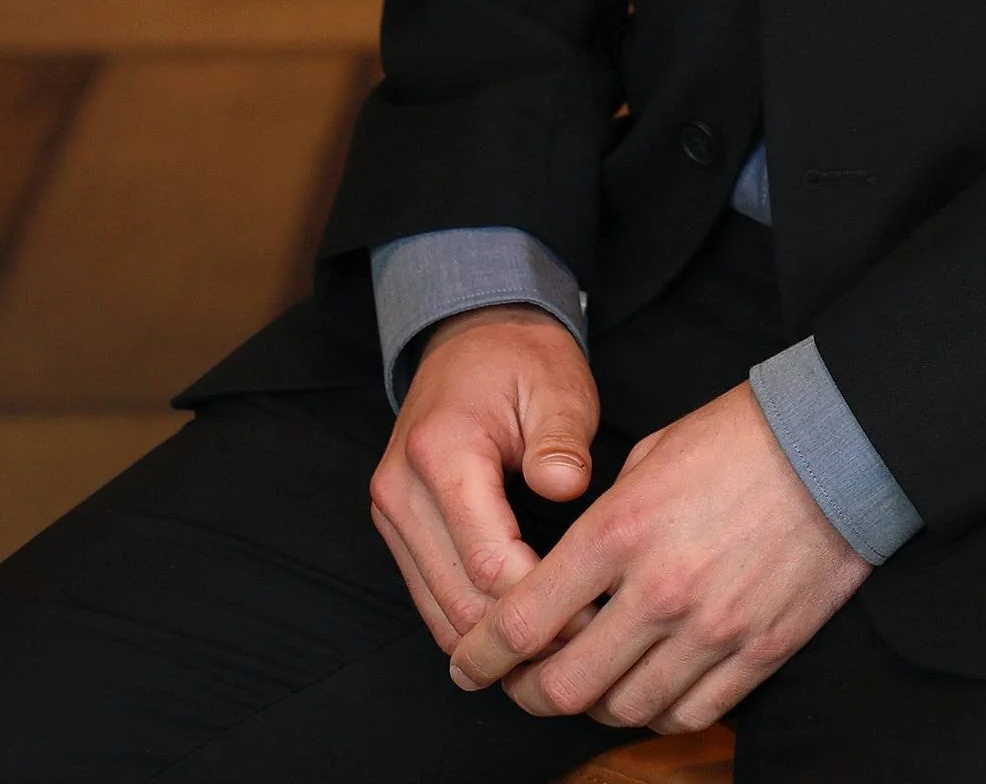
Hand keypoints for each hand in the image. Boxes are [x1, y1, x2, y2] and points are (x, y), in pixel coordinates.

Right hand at [369, 305, 598, 652]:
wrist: (474, 337)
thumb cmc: (522, 360)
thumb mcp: (558, 385)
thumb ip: (560, 439)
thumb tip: (566, 487)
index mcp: (441, 452)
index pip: (488, 560)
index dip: (541, 599)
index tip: (593, 613)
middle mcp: (401, 490)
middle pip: (458, 598)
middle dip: (519, 633)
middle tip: (582, 642)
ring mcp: (392, 512)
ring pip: (438, 610)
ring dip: (493, 640)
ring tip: (557, 647)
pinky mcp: (398, 527)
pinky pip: (430, 595)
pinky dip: (471, 622)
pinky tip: (520, 630)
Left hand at [444, 380, 869, 732]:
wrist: (841, 443)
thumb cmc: (743, 436)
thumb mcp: (653, 453)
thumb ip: (606, 517)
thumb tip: (574, 570)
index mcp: (622, 530)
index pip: (524, 621)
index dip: (480, 654)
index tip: (467, 662)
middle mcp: (660, 590)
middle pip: (563, 686)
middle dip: (527, 693)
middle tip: (520, 682)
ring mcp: (712, 630)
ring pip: (623, 708)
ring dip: (593, 704)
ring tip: (587, 682)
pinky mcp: (759, 652)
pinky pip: (689, 713)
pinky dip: (658, 711)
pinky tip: (648, 687)